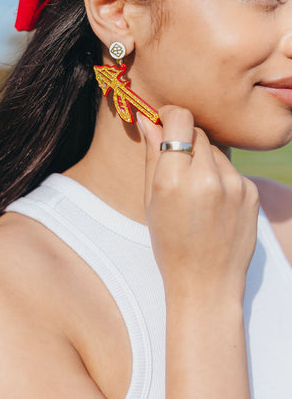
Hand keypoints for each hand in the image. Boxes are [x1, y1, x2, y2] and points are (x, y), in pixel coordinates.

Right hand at [138, 106, 259, 304]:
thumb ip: (152, 155)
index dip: (170, 115)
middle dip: (186, 139)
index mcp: (173, 179)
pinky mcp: (250, 192)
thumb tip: (148, 119)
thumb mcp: (151, 200)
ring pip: (216, 149)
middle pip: (198, 131)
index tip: (165, 122)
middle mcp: (206, 177)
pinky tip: (214, 203)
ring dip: (204, 159)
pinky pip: (231, 169)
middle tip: (178, 164)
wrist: (207, 283)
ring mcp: (234, 184)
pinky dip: (221, 177)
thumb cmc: (170, 244)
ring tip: (197, 192)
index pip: (179, 119)